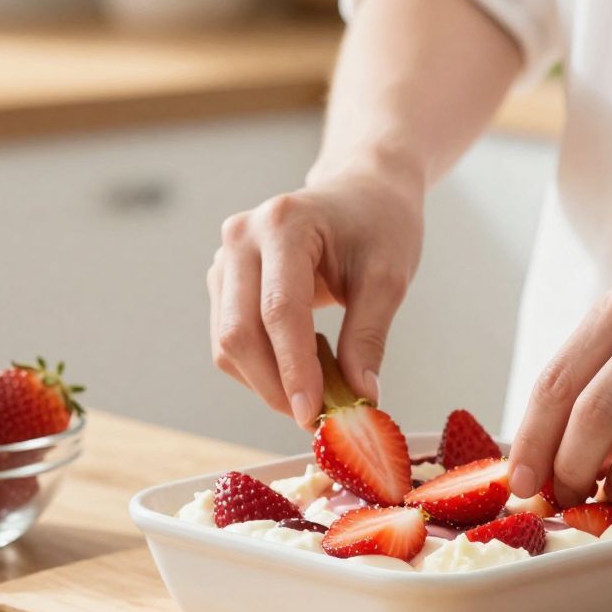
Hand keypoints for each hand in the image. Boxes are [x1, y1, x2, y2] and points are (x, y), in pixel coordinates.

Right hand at [209, 164, 424, 425]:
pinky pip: (230, 340)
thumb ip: (369, 337)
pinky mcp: (223, 281)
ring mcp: (225, 259)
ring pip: (228, 342)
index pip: (280, 310)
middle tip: (317, 419)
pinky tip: (299, 370)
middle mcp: (241, 237)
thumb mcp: (388, 278)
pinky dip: (260, 368)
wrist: (361, 192)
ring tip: (316, 394)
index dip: (294, 370)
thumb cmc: (379, 225)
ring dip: (266, 382)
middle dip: (275, 385)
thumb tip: (360, 396)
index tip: (314, 415)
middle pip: (240, 331)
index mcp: (283, 224)